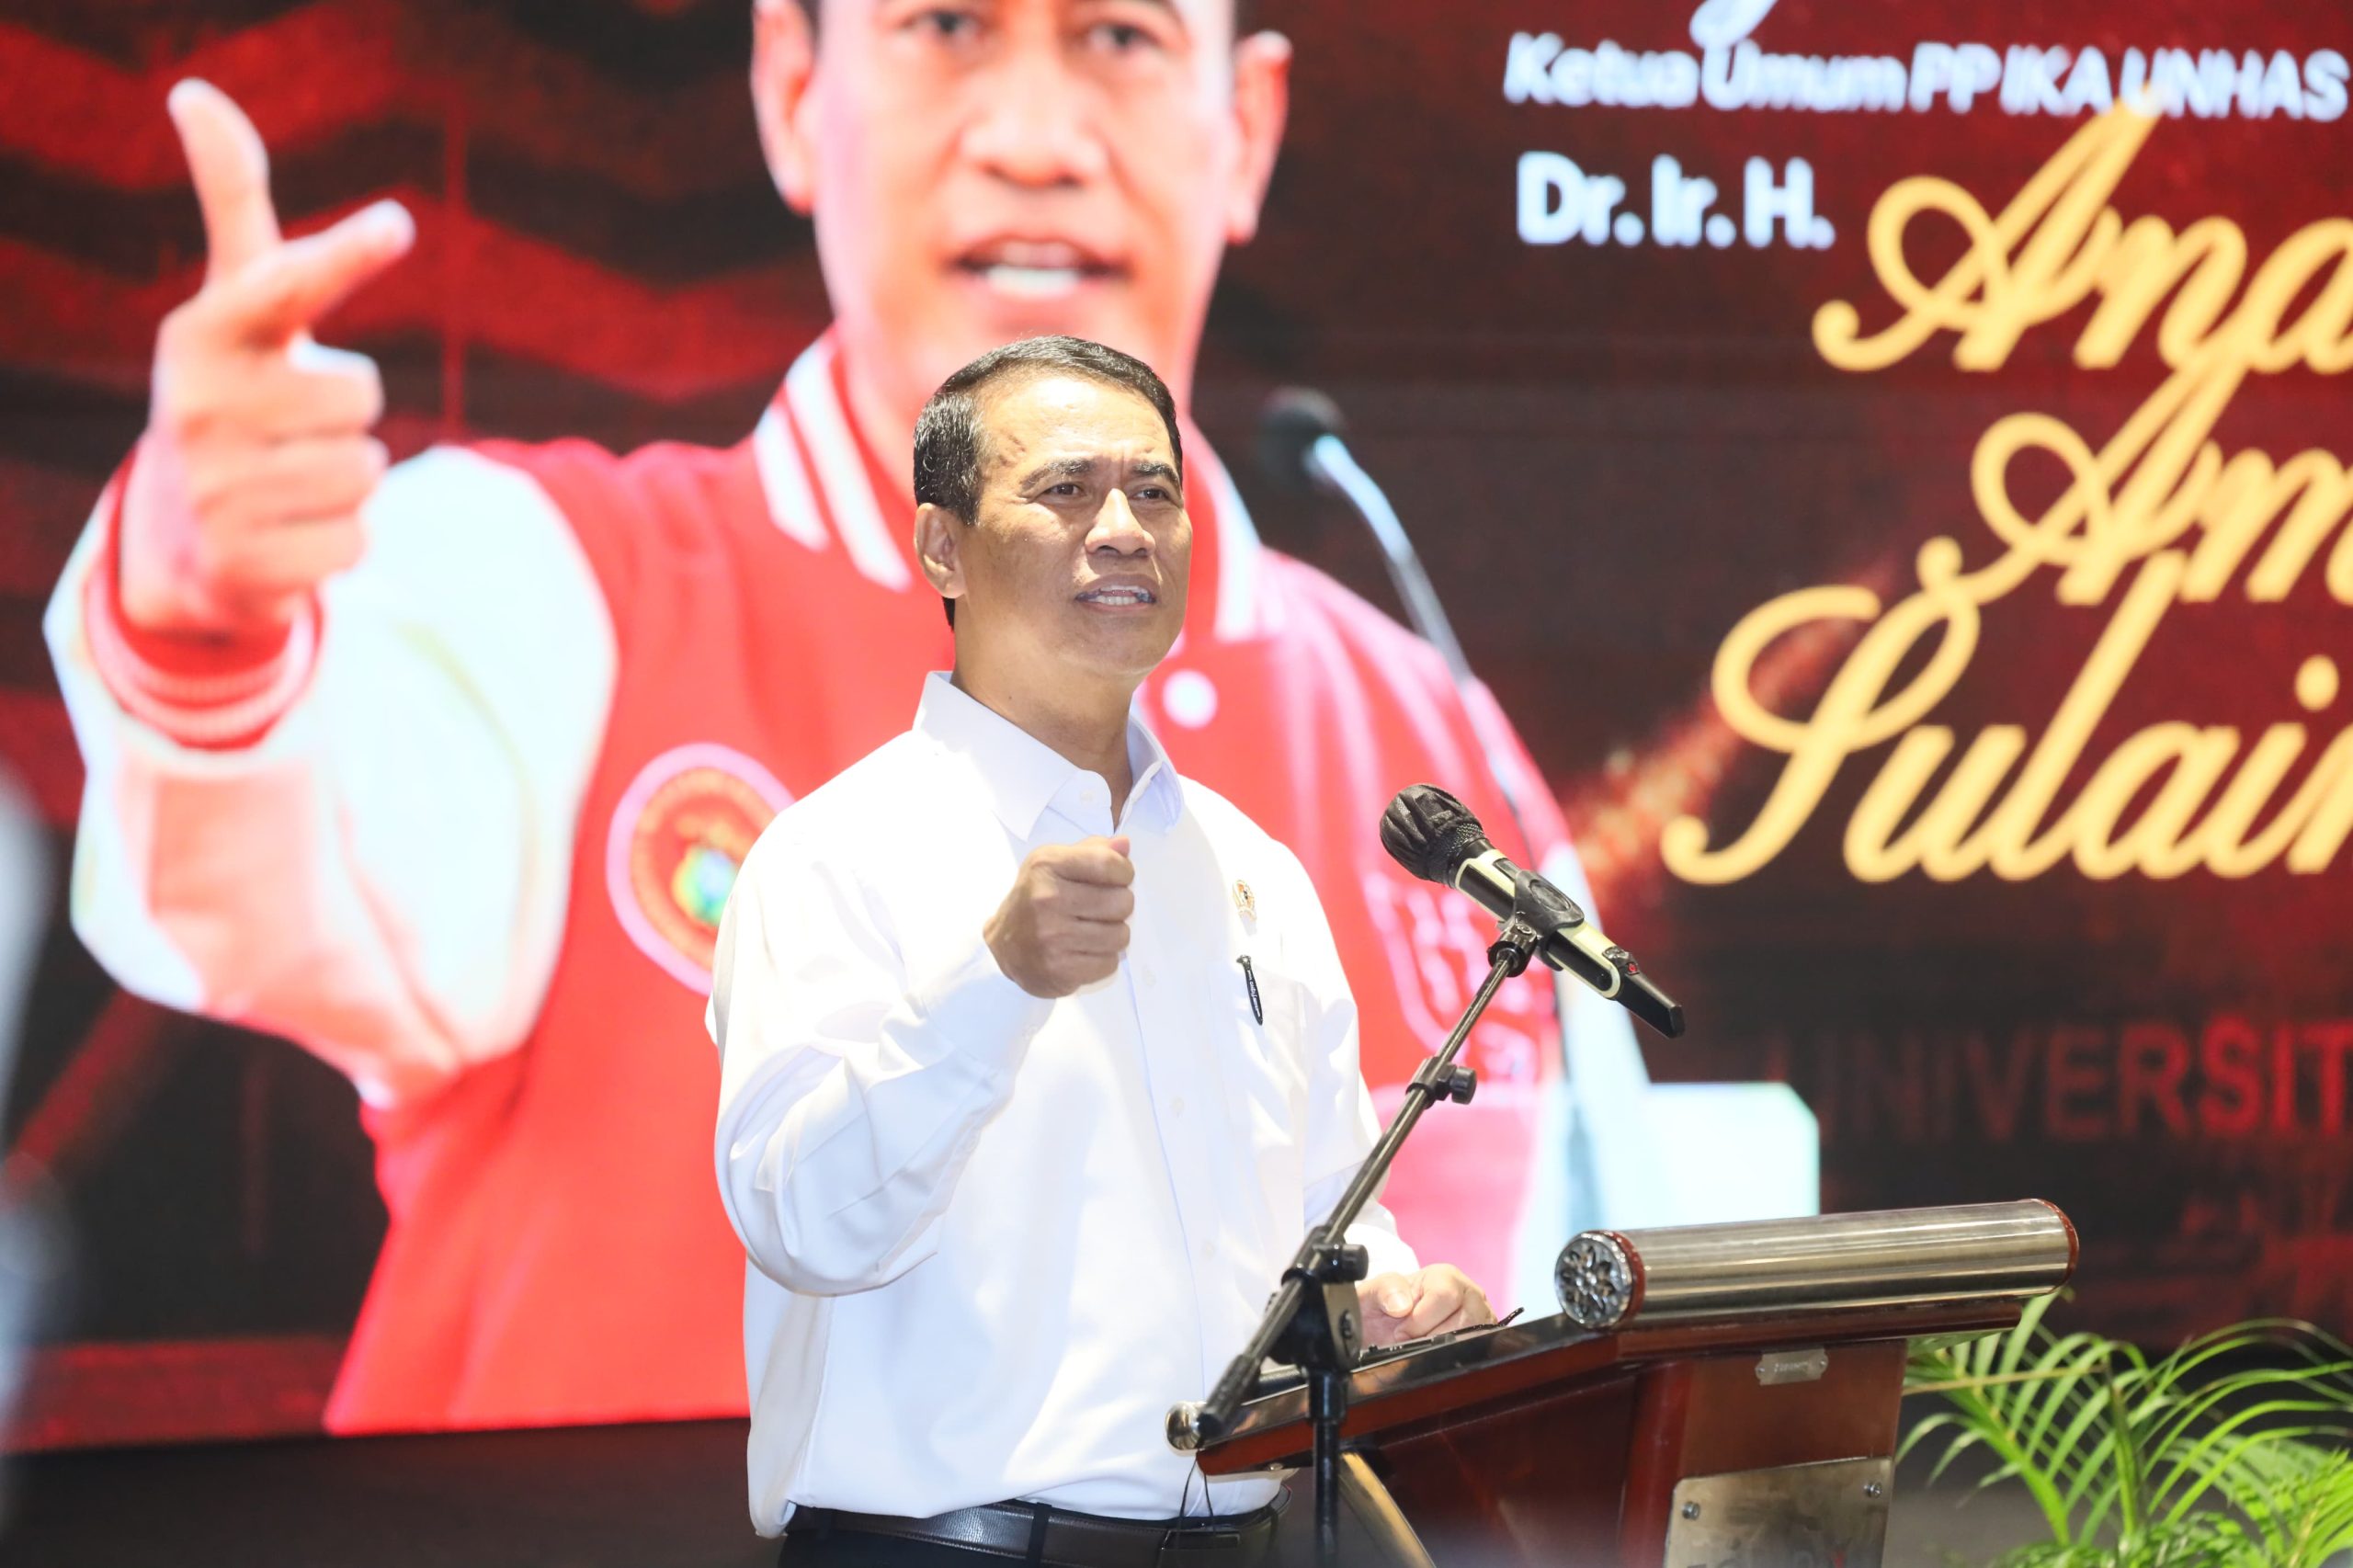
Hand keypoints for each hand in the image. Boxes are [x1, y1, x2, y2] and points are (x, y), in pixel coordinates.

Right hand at [121, 79, 414, 639]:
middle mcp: (199, 408)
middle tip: (292, 428)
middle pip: (362, 399)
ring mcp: (217, 489)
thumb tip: (195, 93)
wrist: (183, 537)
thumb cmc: (235, 392)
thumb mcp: (236, 308)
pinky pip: (358, 538)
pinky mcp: (246, 562)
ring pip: (367, 471)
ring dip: (348, 481)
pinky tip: (289, 535)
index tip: (396, 223)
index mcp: (203, 335)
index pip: (286, 287)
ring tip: (289, 481)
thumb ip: (234, 208)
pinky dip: (341, 541)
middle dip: (348, 417)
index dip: (342, 256)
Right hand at [984, 835, 1134, 997]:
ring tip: (1095, 930)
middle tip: (1103, 909)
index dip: (1124, 873)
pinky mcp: (1058, 969)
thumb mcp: (1055, 863)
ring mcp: (1051, 936)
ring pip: (1120, 936)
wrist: (1004, 944)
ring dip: (1114, 934)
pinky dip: (1103, 959)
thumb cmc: (1036, 898)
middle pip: (1121, 902)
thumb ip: (1093, 850)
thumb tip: (1124, 845)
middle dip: (1119, 906)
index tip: (1118, 879)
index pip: (1109, 864)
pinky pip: (1109, 964)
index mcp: (1047, 865)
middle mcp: (1047, 899)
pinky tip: (1085, 950)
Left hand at [1358, 1265, 1492, 1345]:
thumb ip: (1384, 1289)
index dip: (1420, 1320)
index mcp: (1446, 1276)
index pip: (1445, 1296)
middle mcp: (1469, 1293)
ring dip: (1443, 1350)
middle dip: (1431, 1337)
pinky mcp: (1484, 1339)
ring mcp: (1481, 1317)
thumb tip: (1403, 1305)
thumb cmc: (1383, 1308)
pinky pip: (1480, 1352)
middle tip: (1412, 1340)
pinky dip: (1456, 1357)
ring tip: (1423, 1345)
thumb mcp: (1373, 1293)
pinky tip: (1437, 1353)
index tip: (1401, 1331)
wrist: (1384, 1330)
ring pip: (1473, 1339)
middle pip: (1464, 1320)